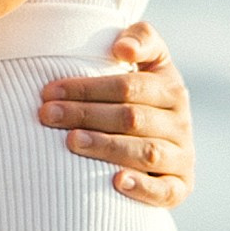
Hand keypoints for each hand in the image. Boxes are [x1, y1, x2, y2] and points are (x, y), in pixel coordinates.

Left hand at [35, 22, 195, 204]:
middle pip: (131, 118)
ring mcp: (182, 157)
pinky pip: (165, 191)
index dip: (88, 88)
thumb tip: (122, 48)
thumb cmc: (140, 100)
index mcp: (171, 89)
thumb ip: (142, 39)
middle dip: (86, 114)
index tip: (49, 91)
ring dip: (107, 146)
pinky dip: (142, 187)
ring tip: (72, 142)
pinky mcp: (180, 187)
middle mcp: (180, 123)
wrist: (164, 148)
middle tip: (48, 115)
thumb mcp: (149, 64)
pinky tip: (116, 181)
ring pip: (146, 152)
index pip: (129, 86)